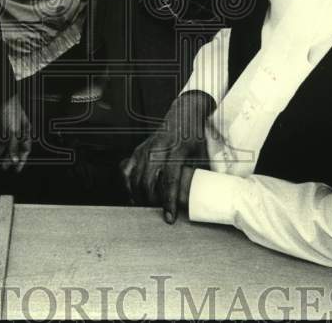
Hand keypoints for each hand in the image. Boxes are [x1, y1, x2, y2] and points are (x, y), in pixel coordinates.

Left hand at [0, 92, 31, 172]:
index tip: (17, 169)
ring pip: (5, 143)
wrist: (3, 97)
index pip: (25, 150)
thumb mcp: (13, 132)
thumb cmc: (12, 112)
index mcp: (26, 133)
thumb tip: (15, 160)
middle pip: (14, 148)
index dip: (21, 160)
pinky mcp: (0, 125)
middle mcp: (18, 132)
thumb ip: (14, 147)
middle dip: (9, 158)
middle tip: (4, 167)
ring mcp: (8, 128)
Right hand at [120, 90, 213, 223]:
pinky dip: (127, 183)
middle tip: (157, 212)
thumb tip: (205, 199)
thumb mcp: (201, 155)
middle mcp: (158, 150)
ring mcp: (145, 149)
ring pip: (134, 178)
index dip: (168, 202)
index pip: (169, 182)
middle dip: (151, 201)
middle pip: (148, 182)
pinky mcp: (138, 149)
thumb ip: (199, 176)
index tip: (169, 218)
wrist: (185, 113)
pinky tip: (133, 193)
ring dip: (138, 195)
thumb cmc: (194, 136)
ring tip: (146, 206)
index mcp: (176, 152)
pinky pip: (126, 169)